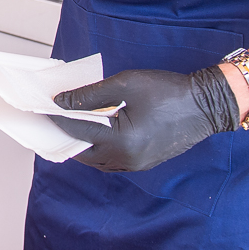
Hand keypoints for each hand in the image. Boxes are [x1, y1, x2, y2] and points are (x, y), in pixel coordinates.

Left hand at [48, 66, 239, 171]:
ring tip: (68, 123)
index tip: (41, 108)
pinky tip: (92, 132)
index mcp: (122, 140)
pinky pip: (111, 161)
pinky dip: (97, 148)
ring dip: (81, 143)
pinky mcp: (143, 163)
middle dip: (65, 134)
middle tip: (50, 118)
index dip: (57, 118)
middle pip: (83, 151)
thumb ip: (90, 95)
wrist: (207, 104)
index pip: (77, 131)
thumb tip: (62, 102)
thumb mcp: (125, 84)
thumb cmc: (168, 90)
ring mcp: (136, 164)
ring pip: (96, 160)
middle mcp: (127, 159)